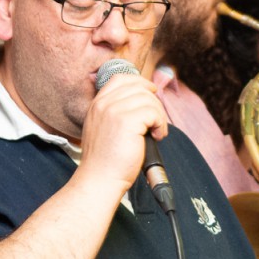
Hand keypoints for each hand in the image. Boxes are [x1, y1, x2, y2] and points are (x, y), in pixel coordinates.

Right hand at [80, 73, 167, 193]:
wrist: (99, 179)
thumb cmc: (105, 160)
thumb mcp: (102, 128)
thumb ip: (115, 112)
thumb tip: (143, 100)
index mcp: (97, 104)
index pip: (121, 79)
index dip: (140, 82)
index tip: (151, 93)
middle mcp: (104, 104)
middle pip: (138, 86)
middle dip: (153, 101)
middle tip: (156, 121)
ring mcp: (114, 111)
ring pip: (148, 99)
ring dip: (159, 115)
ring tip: (156, 132)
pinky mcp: (127, 122)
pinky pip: (154, 113)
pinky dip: (161, 125)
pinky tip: (157, 137)